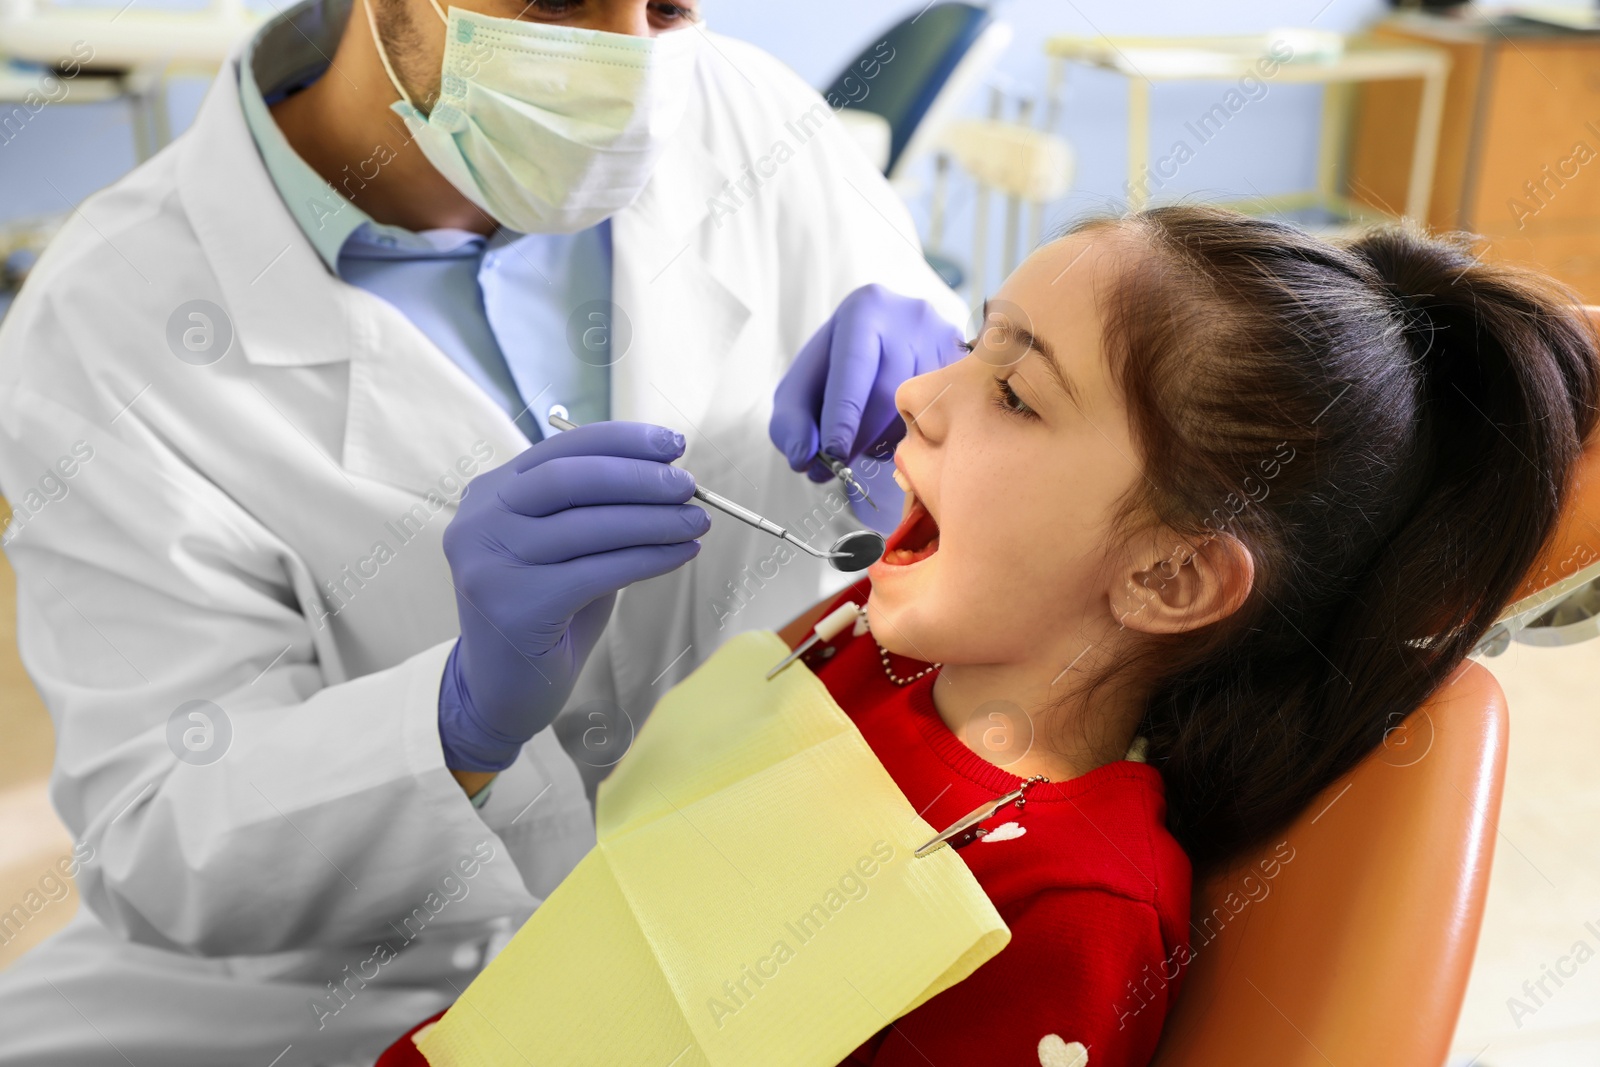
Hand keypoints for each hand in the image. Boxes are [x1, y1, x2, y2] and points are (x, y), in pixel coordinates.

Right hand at [438, 422, 708, 771]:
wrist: (502, 691)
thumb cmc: (546, 612)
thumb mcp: (563, 548)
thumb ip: (596, 509)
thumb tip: (669, 476)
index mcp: (490, 493)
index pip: (561, 448)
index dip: (622, 440)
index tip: (674, 444)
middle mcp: (479, 522)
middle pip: (571, 479)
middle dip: (640, 478)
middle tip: (690, 487)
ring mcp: (490, 564)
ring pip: (589, 526)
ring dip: (655, 521)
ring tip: (698, 523)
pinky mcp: (513, 606)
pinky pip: (598, 571)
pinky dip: (648, 558)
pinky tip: (681, 555)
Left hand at [770, 284, 964, 481]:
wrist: (886, 342)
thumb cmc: (836, 370)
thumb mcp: (801, 389)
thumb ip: (790, 423)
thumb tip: (804, 456)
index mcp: (864, 310)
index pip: (854, 371)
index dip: (843, 418)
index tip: (833, 453)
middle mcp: (910, 316)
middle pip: (889, 393)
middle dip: (862, 436)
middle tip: (841, 461)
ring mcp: (946, 337)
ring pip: (920, 408)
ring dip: (889, 438)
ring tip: (869, 439)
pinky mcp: (967, 362)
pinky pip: (945, 412)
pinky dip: (917, 433)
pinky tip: (898, 428)